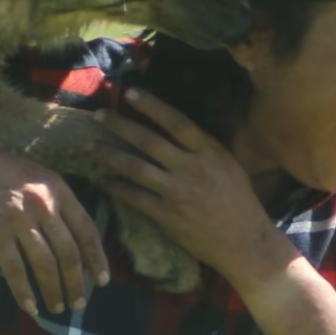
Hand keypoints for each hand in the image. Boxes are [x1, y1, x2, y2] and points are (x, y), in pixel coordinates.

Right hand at [0, 134, 108, 315]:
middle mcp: (43, 204)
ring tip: (58, 308)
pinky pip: (15, 269)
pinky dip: (24, 292)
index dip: (97, 259)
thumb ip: (55, 201)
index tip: (102, 281)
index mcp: (58, 189)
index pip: (87, 230)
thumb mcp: (36, 177)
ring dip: (54, 291)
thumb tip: (73, 239)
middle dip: (77, 283)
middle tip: (79, 304)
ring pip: (45, 265)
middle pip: (69, 253)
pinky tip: (30, 307)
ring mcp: (19, 219)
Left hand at [93, 89, 287, 283]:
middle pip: (149, 141)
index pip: (177, 121)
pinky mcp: (167, 215)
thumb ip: (203, 148)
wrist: (245, 242)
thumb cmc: (239, 201)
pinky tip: (104, 182)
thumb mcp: (228, 165)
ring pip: (136, 168)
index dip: (152, 105)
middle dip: (120, 126)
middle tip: (98, 116)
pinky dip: (117, 188)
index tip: (130, 92)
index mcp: (209, 152)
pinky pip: (135, 197)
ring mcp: (178, 192)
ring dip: (110, 156)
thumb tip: (176, 128)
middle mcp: (192, 168)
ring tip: (90, 147)